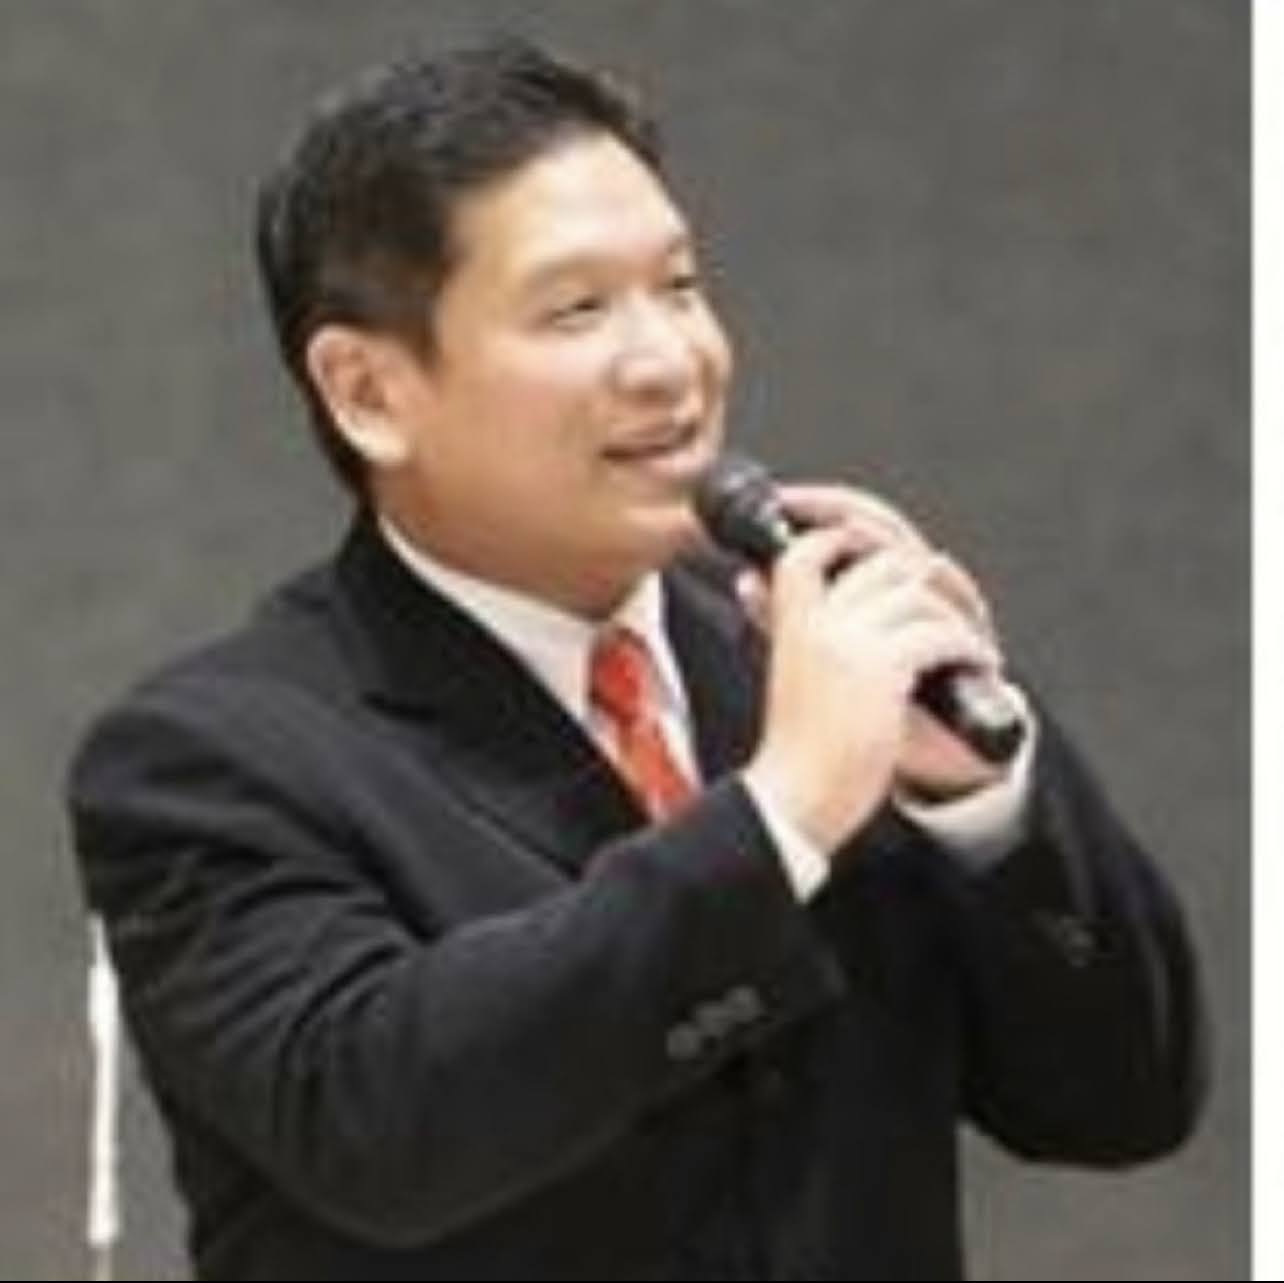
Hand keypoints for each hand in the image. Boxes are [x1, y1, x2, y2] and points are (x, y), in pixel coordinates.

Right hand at [740, 484, 1009, 849]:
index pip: (808, 554)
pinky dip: (969, 647)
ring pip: (919, 594)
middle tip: (945, 607)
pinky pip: (941, 634)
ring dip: (956, 617)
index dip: (842, 537)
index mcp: (790, 624)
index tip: (869, 547)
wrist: (796, 798)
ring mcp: (850, 643)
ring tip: (970, 645)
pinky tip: (977, 664)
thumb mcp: (785, 673)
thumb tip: (761, 587)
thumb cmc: (796, 749)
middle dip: (923, 579)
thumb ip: (784, 629)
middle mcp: (818, 623)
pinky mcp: (883, 669)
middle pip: (881, 563)